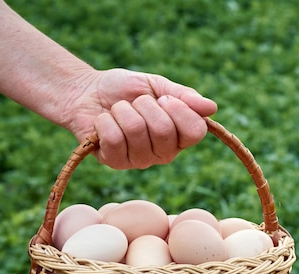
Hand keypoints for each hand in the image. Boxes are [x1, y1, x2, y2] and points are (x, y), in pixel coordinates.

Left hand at [66, 69, 217, 168]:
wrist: (87, 92)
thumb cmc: (124, 90)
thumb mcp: (157, 86)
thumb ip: (183, 96)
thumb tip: (212, 108)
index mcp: (179, 135)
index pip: (196, 132)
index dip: (180, 111)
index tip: (164, 98)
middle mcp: (164, 153)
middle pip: (164, 131)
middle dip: (144, 106)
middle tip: (135, 103)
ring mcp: (140, 161)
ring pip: (136, 132)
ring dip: (122, 111)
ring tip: (118, 111)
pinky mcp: (115, 163)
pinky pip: (114, 139)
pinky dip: (105, 121)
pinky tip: (103, 123)